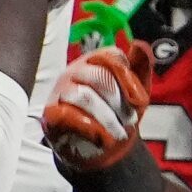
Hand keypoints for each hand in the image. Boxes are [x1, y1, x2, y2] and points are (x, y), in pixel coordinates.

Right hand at [43, 40, 151, 171]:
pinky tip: (102, 138)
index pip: (112, 57)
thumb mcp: (136, 91)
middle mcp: (75, 71)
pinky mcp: (50, 113)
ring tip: (118, 132)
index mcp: (96, 61)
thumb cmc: (116, 113)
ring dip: (107, 117)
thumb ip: (141, 67)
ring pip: (84, 96)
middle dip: (118, 101)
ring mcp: (60, 91)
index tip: (140, 102)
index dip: (128, 80)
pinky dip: (89, 127)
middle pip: (98, 76)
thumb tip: (139, 46)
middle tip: (131, 121)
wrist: (98, 146)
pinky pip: (67, 115)